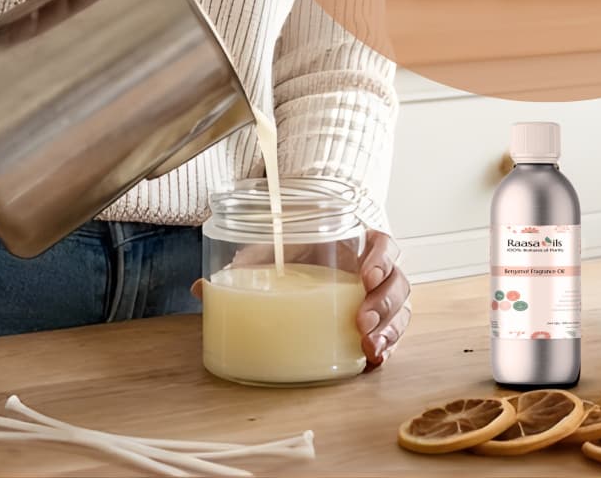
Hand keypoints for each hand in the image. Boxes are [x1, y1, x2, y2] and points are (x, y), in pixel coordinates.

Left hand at [192, 230, 411, 371]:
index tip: (365, 272)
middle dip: (383, 302)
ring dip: (389, 328)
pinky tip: (374, 359)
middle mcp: (374, 270)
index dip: (381, 256)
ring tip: (369, 346)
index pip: (384, 242)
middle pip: (398, 282)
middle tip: (360, 319)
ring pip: (401, 311)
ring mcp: (379, 297)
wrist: (312, 255)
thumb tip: (200, 289)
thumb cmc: (299, 248)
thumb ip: (246, 262)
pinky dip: (388, 347)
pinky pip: (395, 336)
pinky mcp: (377, 323)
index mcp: (356, 242)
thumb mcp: (276, 249)